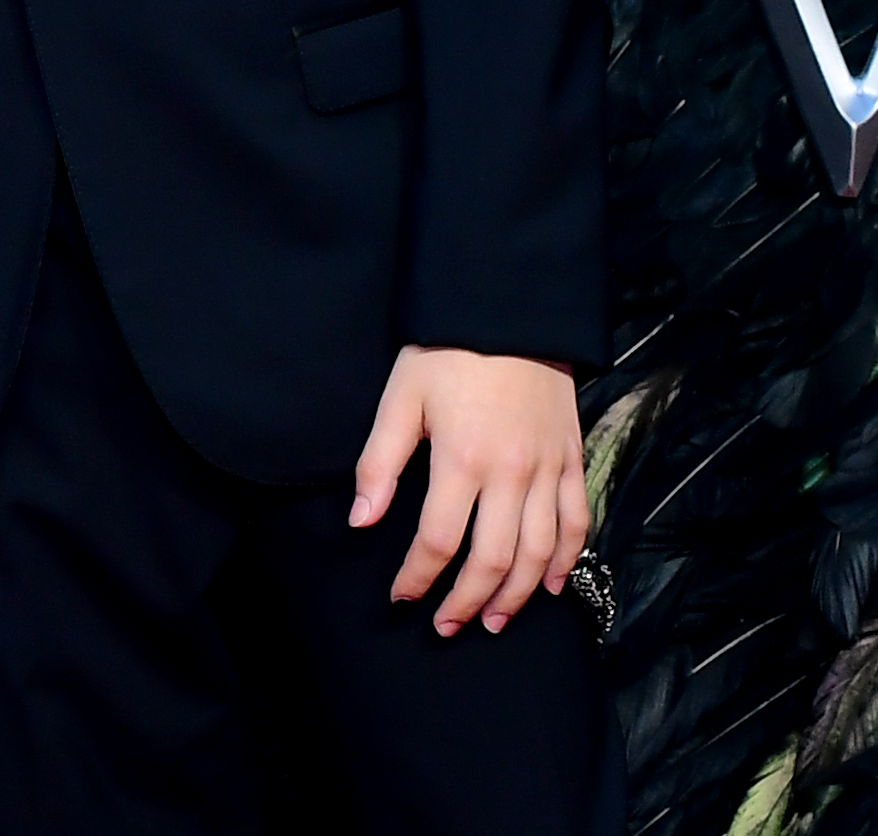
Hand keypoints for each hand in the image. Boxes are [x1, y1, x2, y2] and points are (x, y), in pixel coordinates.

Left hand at [355, 346, 586, 633]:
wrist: (510, 312)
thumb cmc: (445, 353)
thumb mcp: (399, 399)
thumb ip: (379, 465)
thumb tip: (361, 522)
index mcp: (463, 459)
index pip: (438, 540)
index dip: (418, 576)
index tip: (401, 596)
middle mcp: (513, 473)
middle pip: (495, 559)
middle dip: (469, 601)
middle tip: (448, 626)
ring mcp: (550, 469)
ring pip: (541, 552)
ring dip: (518, 594)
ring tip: (494, 620)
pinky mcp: (574, 460)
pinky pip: (578, 522)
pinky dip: (567, 559)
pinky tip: (550, 584)